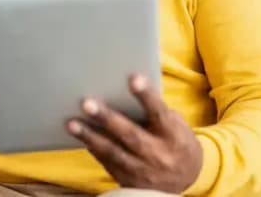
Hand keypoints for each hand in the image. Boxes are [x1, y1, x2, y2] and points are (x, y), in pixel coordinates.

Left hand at [67, 74, 202, 192]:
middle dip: (107, 119)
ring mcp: (144, 171)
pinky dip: (94, 149)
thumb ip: (154, 111)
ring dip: (90, 137)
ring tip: (71, 123)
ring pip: (114, 153)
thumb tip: (124, 89)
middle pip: (131, 135)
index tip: (133, 78)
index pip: (159, 112)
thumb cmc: (176, 139)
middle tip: (87, 103)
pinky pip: (108, 164)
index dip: (146, 95)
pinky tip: (81, 136)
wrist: (188, 177)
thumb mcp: (175, 123)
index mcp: (173, 134)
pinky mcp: (131, 182)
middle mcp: (159, 154)